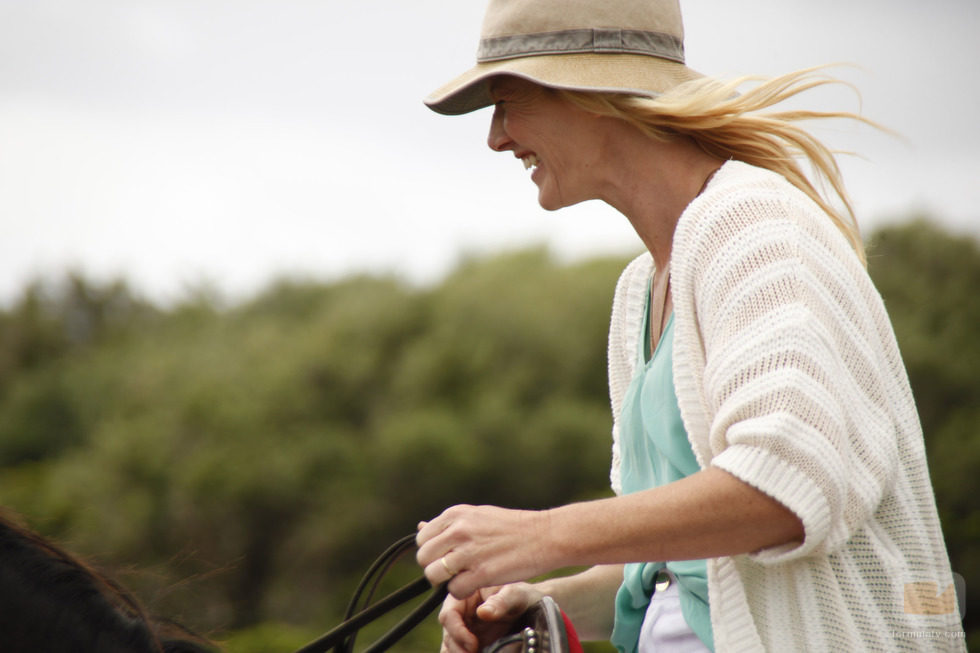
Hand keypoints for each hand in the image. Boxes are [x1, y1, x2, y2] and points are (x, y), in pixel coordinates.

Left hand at [416, 504, 552, 598]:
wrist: (544, 535)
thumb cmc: (511, 527)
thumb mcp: (477, 516)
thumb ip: (449, 525)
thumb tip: (420, 527)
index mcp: (455, 515)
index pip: (423, 539)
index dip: (432, 553)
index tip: (446, 557)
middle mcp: (458, 530)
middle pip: (424, 558)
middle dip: (435, 569)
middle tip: (454, 572)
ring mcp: (469, 551)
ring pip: (434, 575)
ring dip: (447, 582)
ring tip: (464, 578)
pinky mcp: (481, 573)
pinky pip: (454, 590)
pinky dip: (463, 592)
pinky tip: (476, 584)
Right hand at [438, 583, 543, 652]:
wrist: (530, 606)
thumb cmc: (520, 594)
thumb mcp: (514, 594)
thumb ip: (500, 602)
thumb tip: (482, 613)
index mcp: (464, 596)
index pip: (449, 615)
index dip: (457, 631)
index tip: (473, 644)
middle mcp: (460, 613)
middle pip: (448, 634)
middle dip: (457, 648)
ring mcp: (464, 629)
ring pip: (450, 646)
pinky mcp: (469, 643)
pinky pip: (459, 651)